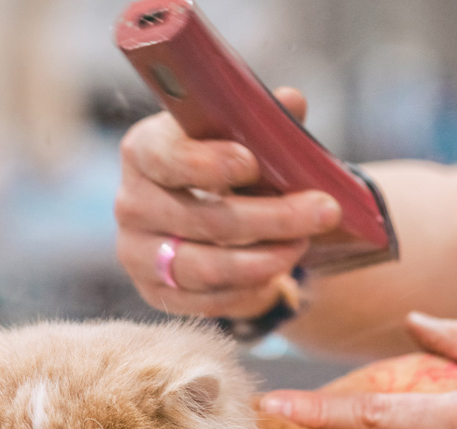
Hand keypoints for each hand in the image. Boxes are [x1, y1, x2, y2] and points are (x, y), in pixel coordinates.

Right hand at [114, 87, 341, 318]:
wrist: (209, 222)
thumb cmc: (228, 169)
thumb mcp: (245, 141)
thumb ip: (265, 124)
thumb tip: (292, 101)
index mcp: (145, 150)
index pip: (165, 157)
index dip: (207, 163)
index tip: (252, 164)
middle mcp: (132, 203)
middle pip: (201, 218)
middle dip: (271, 217)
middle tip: (324, 210)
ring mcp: (138, 253)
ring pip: (205, 267)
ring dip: (265, 259)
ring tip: (304, 244)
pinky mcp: (155, 293)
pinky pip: (207, 301)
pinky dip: (249, 289)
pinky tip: (278, 274)